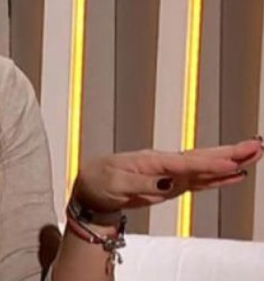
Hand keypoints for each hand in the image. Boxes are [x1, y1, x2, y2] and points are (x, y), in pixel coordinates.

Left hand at [72, 137, 262, 212]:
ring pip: (204, 166)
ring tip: (255, 154)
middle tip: (257, 147)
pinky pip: (197, 180)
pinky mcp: (169, 184)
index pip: (184, 163)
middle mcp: (163, 164)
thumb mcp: (114, 184)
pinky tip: (234, 175)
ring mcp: (168, 174)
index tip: (233, 164)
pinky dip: (216, 177)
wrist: (88, 188)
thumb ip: (142, 184)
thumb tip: (169, 184)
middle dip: (229, 153)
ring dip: (229, 161)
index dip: (209, 165)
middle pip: (201, 157)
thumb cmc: (98, 182)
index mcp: (150, 161)